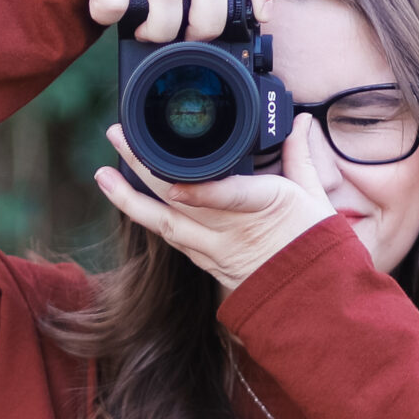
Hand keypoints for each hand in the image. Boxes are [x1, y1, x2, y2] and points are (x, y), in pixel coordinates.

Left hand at [93, 115, 340, 293]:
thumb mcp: (313, 196)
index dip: (201, 193)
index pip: (232, 197)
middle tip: (118, 136)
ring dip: (129, 199)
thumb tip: (297, 120)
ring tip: (102, 174)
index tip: (173, 186)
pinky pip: (170, 238)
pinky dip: (146, 218)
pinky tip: (126, 200)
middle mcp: (234, 231)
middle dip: (145, 167)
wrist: (310, 298)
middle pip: (181, 200)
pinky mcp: (206, 262)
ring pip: (165, 225)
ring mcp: (215, 251)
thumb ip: (297, 155)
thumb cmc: (315, 244)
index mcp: (268, 207)